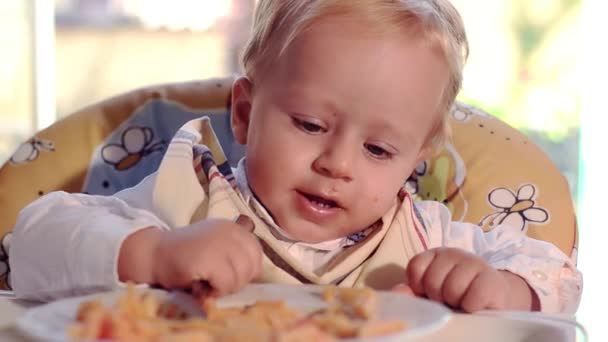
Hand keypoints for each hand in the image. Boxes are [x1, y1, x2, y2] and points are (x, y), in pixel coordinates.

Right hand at [118, 215, 262, 296]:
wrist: (153, 254)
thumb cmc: (184, 255)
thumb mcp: (215, 245)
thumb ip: (236, 252)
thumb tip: (257, 270)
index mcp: (233, 228)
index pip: (256, 254)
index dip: (245, 270)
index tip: (226, 274)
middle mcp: (230, 231)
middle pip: (252, 267)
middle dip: (236, 281)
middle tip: (215, 281)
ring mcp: (220, 243)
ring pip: (240, 277)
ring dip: (225, 287)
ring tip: (206, 282)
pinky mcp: (208, 258)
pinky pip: (226, 283)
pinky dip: (215, 291)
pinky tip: (200, 285)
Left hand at [395, 247, 538, 311]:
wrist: (491, 300)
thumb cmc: (455, 296)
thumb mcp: (429, 293)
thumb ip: (410, 292)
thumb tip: (397, 292)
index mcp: (434, 255)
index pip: (416, 267)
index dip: (419, 286)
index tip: (428, 293)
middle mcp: (453, 253)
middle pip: (432, 280)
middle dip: (438, 296)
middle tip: (448, 299)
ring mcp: (474, 263)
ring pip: (453, 288)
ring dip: (456, 302)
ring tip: (461, 301)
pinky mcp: (493, 280)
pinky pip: (473, 297)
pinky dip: (471, 307)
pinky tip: (474, 306)